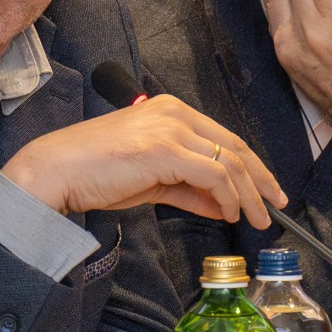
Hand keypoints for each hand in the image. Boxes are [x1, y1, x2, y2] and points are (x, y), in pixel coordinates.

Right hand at [1, 94, 285, 227]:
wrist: (56, 171)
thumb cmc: (94, 173)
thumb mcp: (151, 180)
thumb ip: (188, 188)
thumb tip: (222, 204)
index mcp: (170, 110)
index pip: (224, 138)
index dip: (252, 167)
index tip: (266, 192)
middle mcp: (174, 113)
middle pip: (235, 146)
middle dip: (260, 181)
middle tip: (274, 207)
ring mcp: (170, 128)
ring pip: (229, 162)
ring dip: (248, 195)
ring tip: (254, 220)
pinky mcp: (166, 149)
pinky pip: (213, 175)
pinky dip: (228, 197)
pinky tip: (229, 214)